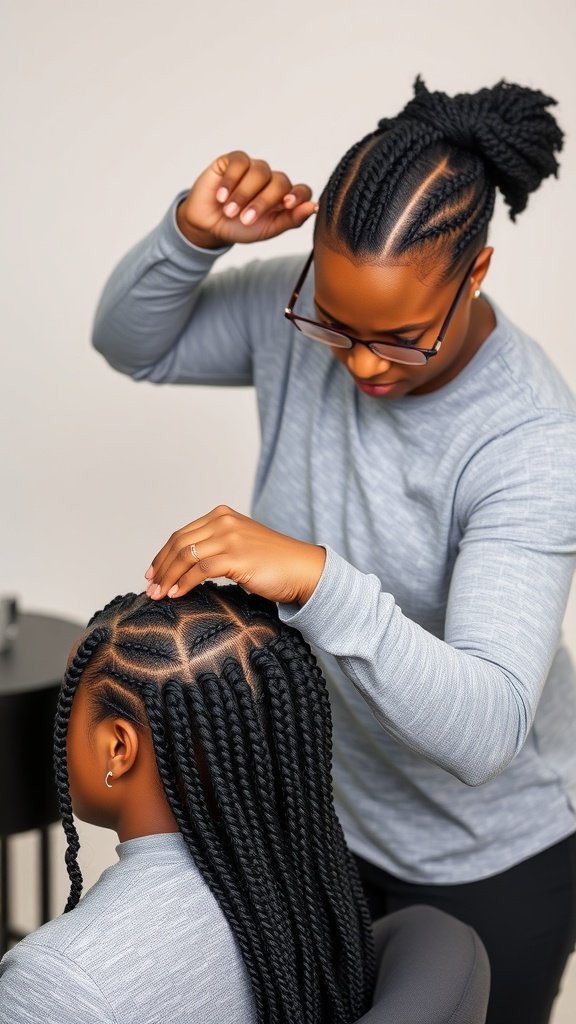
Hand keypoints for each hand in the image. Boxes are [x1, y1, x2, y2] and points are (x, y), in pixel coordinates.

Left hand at [144, 505, 325, 605]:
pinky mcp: (237, 556)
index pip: (181, 534)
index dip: (162, 555)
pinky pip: (200, 570)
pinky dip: (184, 583)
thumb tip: (185, 565)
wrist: (303, 568)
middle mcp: (224, 521)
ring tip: (158, 594)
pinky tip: (177, 594)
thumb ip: (216, 545)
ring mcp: (230, 537)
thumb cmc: (273, 562)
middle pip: (179, 544)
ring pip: (185, 556)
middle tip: (150, 587)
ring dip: (168, 577)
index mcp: (222, 515)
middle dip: (160, 567)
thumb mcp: (241, 543)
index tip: (152, 573)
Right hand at [176, 151, 316, 248]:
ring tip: (229, 212)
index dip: (298, 196)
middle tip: (245, 220)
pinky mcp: (233, 160)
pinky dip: (231, 181)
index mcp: (284, 198)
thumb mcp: (267, 230)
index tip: (288, 205)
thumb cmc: (240, 229)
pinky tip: (221, 196)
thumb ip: (291, 220)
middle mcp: (272, 180)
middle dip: (263, 202)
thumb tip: (313, 207)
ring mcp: (253, 168)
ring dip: (244, 194)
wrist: (209, 225)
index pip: (301, 191)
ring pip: (260, 171)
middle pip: (280, 182)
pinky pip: (239, 162)